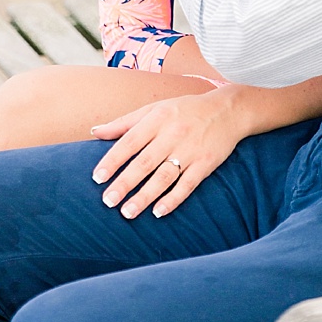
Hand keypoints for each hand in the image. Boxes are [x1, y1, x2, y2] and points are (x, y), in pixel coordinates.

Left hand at [88, 89, 245, 219]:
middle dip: (125, 183)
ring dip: (145, 196)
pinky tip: (159, 212)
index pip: (129, 142)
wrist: (227, 110)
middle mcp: (171, 135)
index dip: (112, 161)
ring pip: (164, 177)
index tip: (97, 178)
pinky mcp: (206, 163)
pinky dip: (173, 199)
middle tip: (108, 201)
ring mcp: (190, 150)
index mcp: (155, 120)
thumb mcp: (153, 109)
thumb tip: (94, 132)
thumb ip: (124, 122)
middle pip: (144, 163)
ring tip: (128, 212)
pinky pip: (188, 184)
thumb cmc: (184, 110)